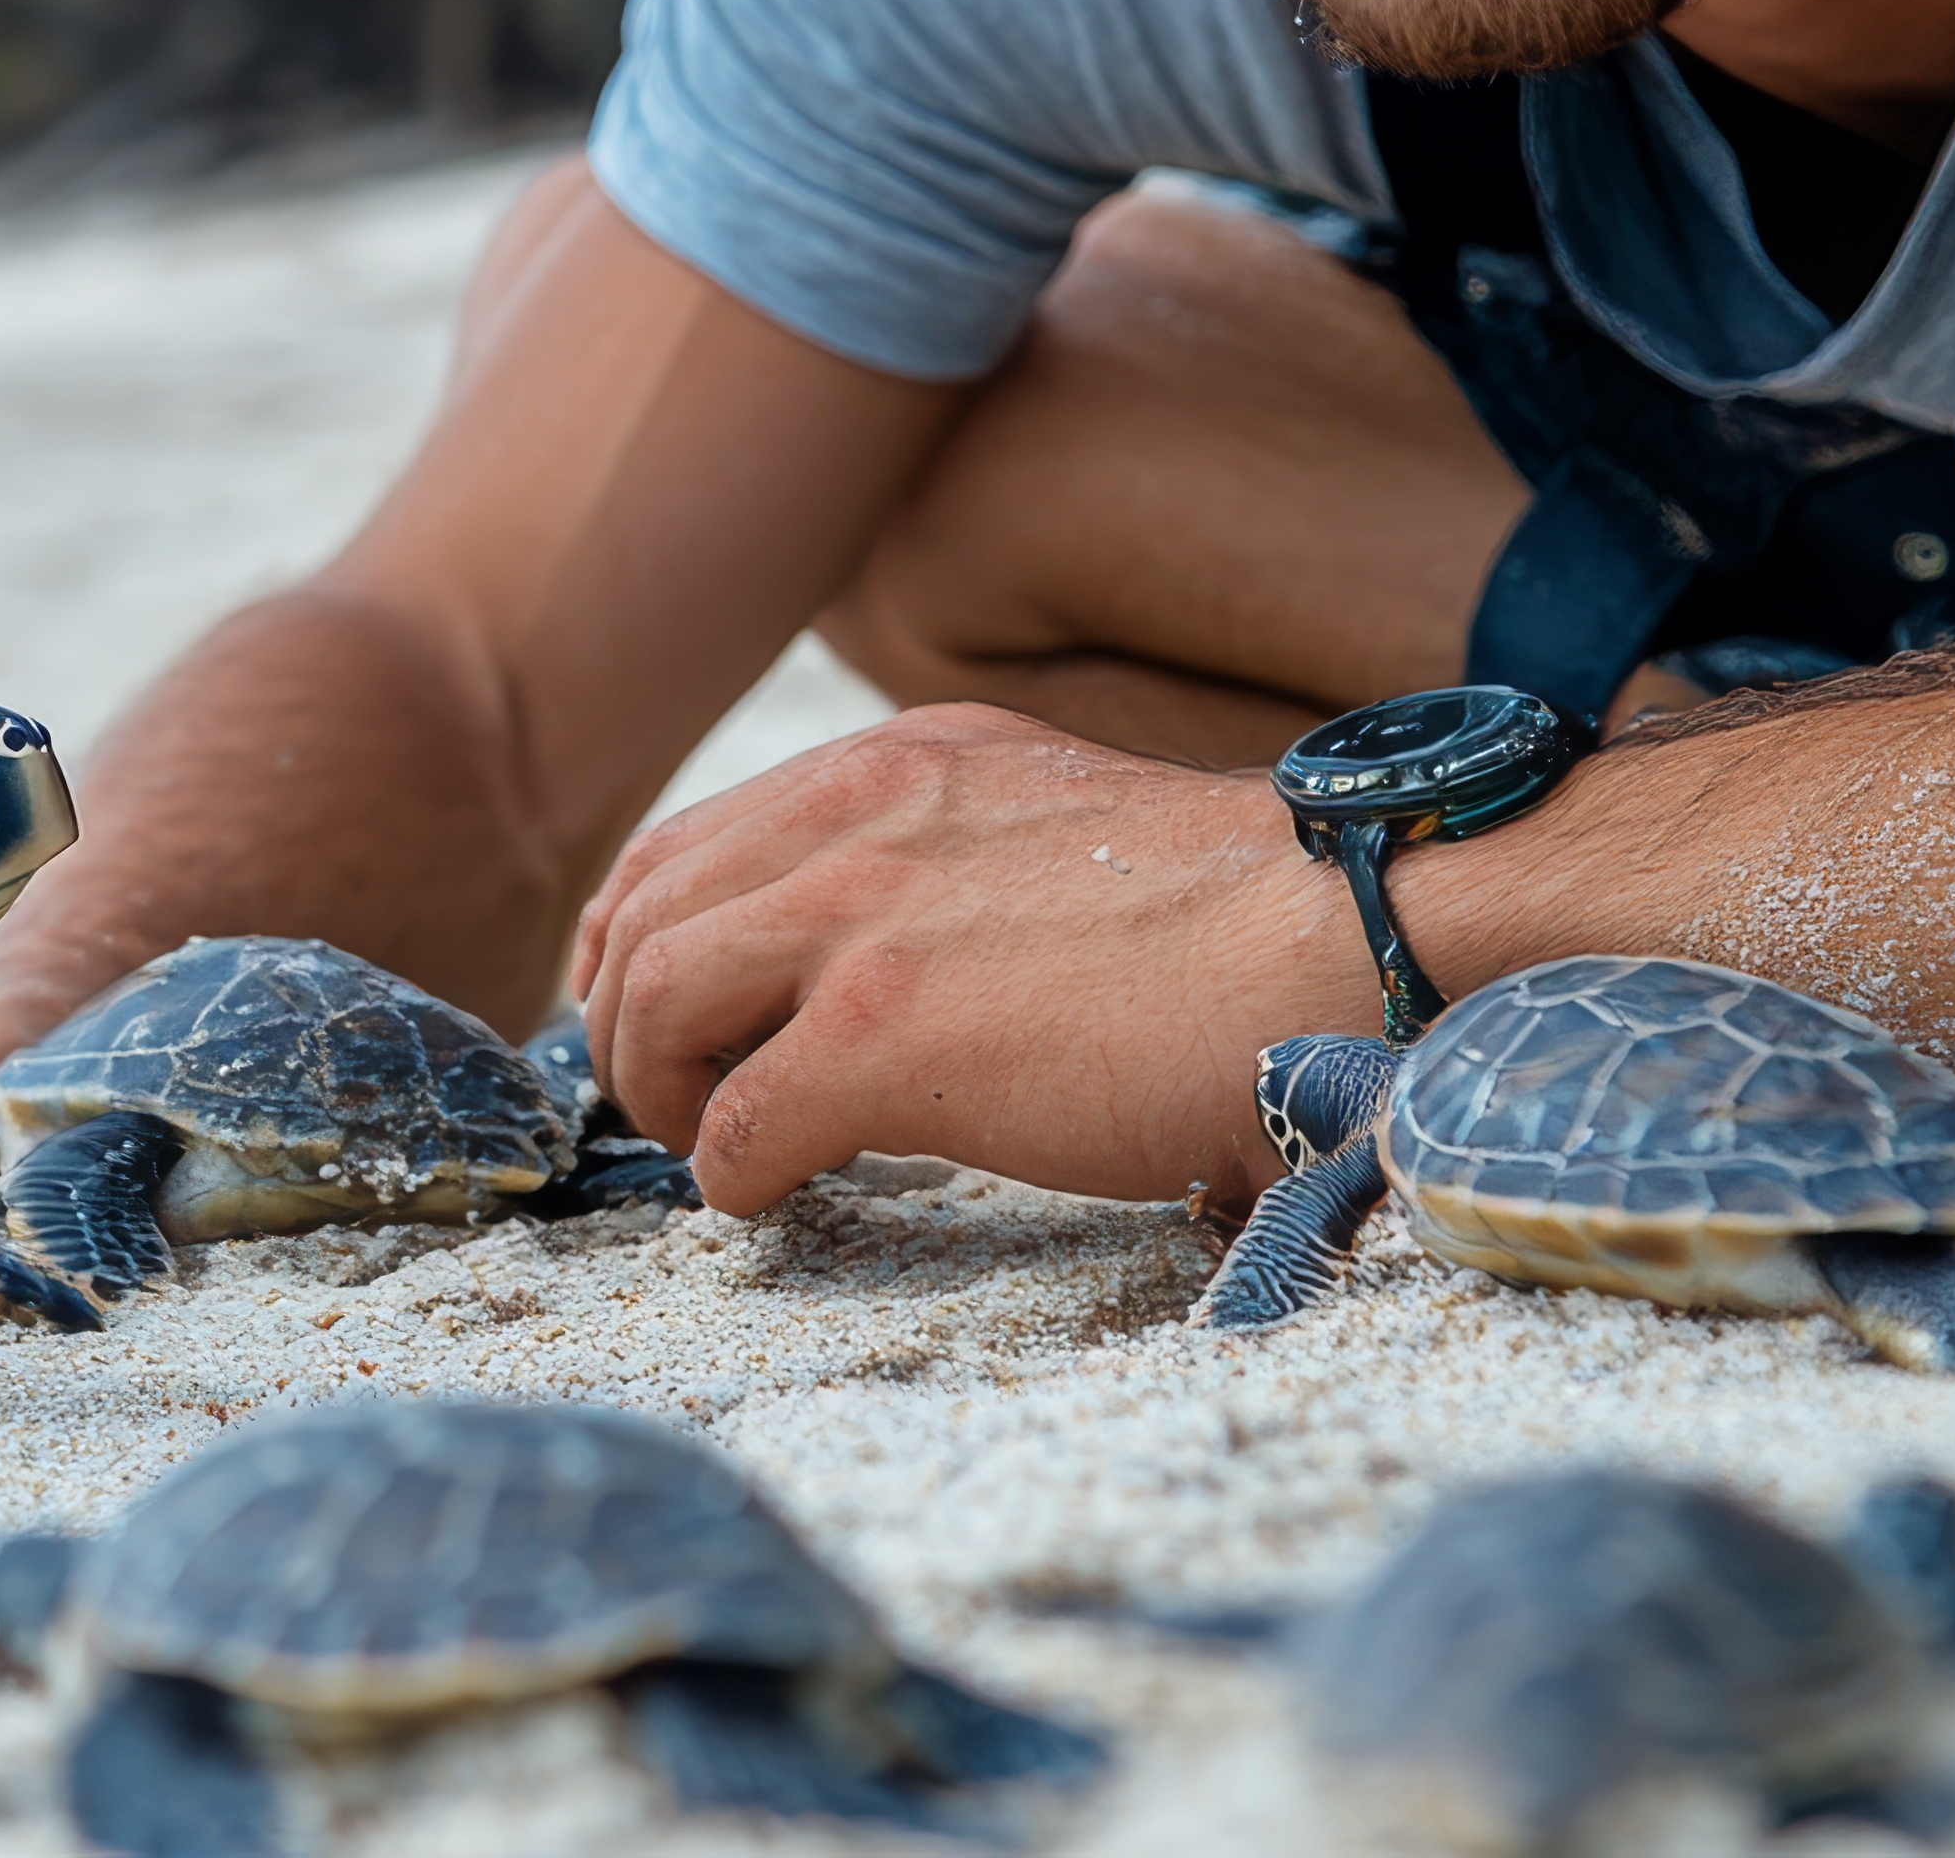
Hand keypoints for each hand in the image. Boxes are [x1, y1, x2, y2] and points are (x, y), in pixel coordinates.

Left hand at [573, 702, 1346, 1214]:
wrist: (1327, 944)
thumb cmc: (1233, 919)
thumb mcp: (1054, 826)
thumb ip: (952, 859)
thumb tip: (889, 957)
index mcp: (899, 764)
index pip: (694, 839)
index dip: (648, 937)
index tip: (665, 1012)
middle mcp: (857, 815)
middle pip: (644, 912)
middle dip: (627, 1015)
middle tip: (667, 1094)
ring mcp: (863, 920)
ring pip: (654, 1002)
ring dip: (659, 1090)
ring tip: (707, 1141)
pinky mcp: (882, 1037)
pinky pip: (733, 1122)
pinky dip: (731, 1170)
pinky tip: (777, 1190)